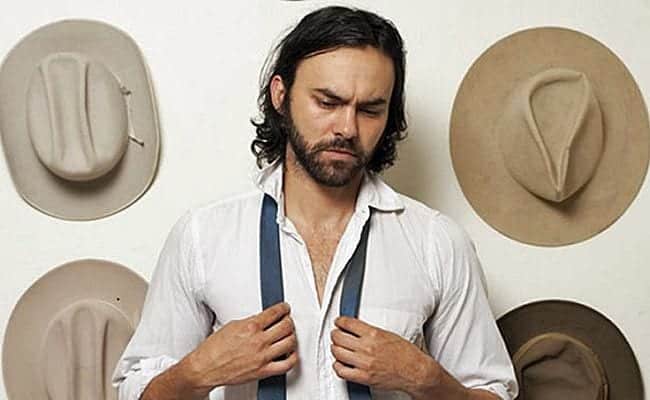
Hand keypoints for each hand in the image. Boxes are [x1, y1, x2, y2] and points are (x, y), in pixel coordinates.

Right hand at [180, 302, 298, 395]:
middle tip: (287, 320)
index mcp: (250, 327)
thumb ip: (251, 321)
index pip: (275, 313)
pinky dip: (292, 357)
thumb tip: (263, 319)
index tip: (285, 309)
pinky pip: (287, 364)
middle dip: (289, 321)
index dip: (283, 309)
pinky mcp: (263, 371)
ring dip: (292, 336)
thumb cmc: (214, 349)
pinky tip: (290, 353)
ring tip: (289, 335)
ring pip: (290, 342)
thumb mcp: (232, 325)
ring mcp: (262, 357)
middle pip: (286, 326)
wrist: (206, 368)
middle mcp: (258, 341)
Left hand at [330, 316, 439, 395]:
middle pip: (338, 337)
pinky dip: (338, 366)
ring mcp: (364, 363)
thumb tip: (354, 329)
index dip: (339, 322)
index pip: (347, 323)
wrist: (415, 371)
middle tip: (336, 334)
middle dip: (335, 334)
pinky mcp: (364, 377)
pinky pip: (342, 371)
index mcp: (374, 334)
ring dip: (335, 349)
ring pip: (337, 353)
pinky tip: (340, 363)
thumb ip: (369, 331)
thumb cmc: (405, 354)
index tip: (338, 323)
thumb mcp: (387, 334)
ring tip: (338, 348)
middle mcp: (367, 347)